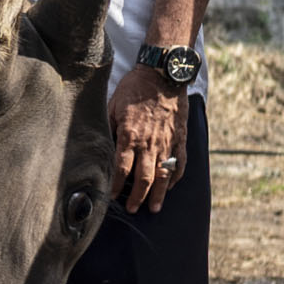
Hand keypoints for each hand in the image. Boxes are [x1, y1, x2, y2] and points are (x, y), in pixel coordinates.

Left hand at [105, 63, 187, 211]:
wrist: (162, 74)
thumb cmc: (134, 88)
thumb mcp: (112, 105)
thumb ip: (108, 128)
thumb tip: (102, 146)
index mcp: (130, 136)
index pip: (121, 169)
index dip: (117, 186)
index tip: (112, 197)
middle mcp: (149, 143)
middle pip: (143, 178)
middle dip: (137, 197)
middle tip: (133, 209)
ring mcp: (167, 142)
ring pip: (163, 174)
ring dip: (158, 194)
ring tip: (154, 208)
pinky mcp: (181, 138)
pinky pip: (179, 162)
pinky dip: (176, 177)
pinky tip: (171, 186)